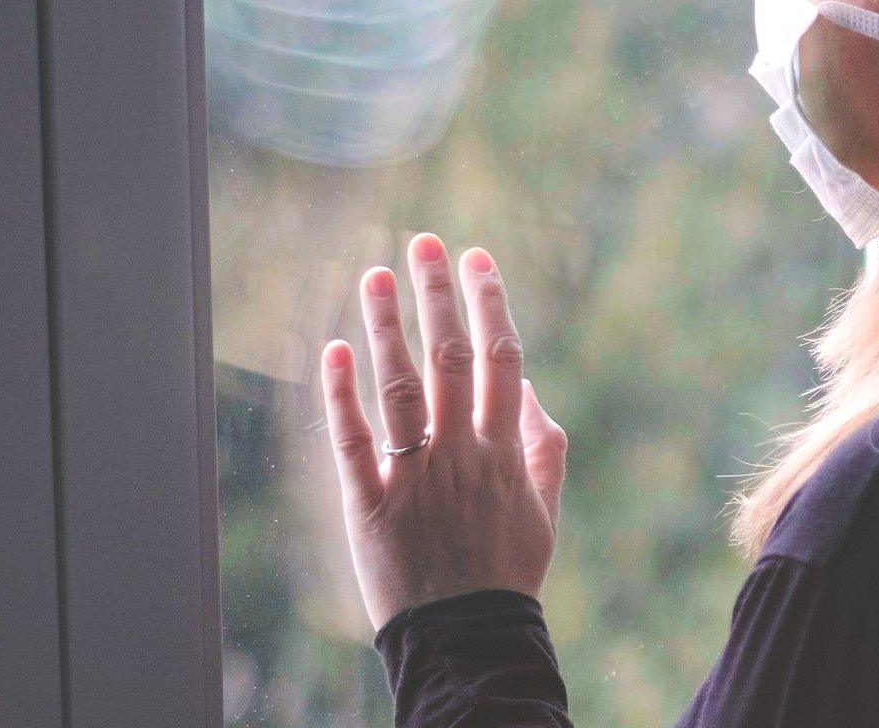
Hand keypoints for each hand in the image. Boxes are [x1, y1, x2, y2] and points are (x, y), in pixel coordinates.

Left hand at [319, 232, 566, 630]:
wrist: (467, 637)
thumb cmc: (507, 571)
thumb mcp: (545, 509)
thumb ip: (544, 445)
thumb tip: (528, 385)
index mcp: (505, 452)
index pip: (502, 360)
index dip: (491, 303)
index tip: (478, 259)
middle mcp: (461, 455)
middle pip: (451, 359)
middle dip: (437, 295)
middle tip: (425, 242)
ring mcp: (415, 478)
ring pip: (400, 388)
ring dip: (387, 326)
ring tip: (374, 274)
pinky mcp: (370, 507)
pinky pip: (353, 442)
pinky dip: (341, 393)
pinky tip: (333, 348)